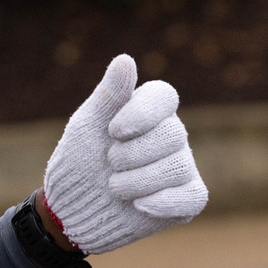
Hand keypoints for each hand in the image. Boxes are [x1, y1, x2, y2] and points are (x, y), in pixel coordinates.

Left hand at [43, 54, 207, 254]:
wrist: (74, 208)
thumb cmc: (80, 161)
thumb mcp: (87, 126)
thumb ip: (108, 96)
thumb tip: (125, 59)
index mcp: (148, 111)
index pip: (165, 96)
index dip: (142, 113)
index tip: (113, 132)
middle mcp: (171, 135)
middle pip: (172, 134)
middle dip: (132, 154)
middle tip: (109, 162)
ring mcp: (181, 166)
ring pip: (178, 167)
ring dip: (137, 181)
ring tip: (113, 186)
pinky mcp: (186, 198)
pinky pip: (193, 196)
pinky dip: (164, 202)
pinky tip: (138, 205)